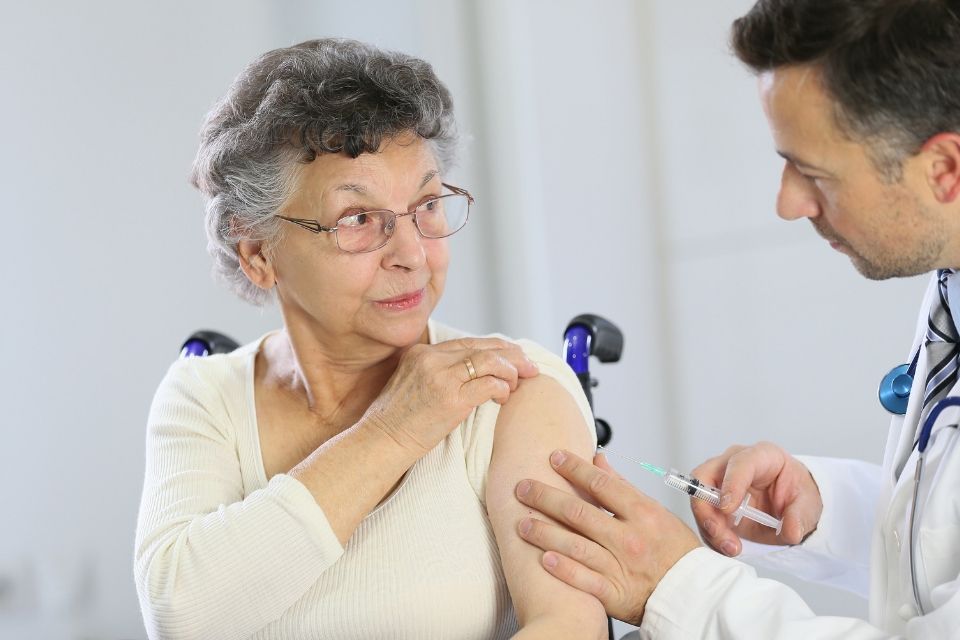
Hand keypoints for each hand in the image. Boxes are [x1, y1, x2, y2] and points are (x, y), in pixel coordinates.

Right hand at [365, 337, 538, 455]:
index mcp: (422, 352)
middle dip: (513, 355)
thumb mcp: (411, 383)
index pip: (469, 342)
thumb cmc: (397, 420)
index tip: (513, 356)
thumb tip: (469, 370)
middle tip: (531, 367)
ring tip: (519, 383)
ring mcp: (442, 378)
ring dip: (511, 371)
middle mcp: (432, 359)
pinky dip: (503, 388)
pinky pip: (490, 384)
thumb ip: (435, 370)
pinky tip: (504, 397)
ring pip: (491, 361)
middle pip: (484, 347)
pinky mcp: (451, 399)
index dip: (497, 347)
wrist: (381, 442)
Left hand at [515, 450, 699, 625]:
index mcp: (643, 514)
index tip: (554, 457)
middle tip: (523, 487)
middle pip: (580, 513)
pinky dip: (563, 569)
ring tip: (522, 522)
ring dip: (544, 532)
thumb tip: (598, 460)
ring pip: (576, 546)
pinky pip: (584, 580)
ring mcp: (621, 567)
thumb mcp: (656, 512)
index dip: (574, 468)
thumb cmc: (675, 551)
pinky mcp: (615, 593)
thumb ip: (623, 487)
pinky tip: (543, 558)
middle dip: (546, 497)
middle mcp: (630, 539)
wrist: (693, 594)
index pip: (601, 485)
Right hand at [689, 441, 821, 555]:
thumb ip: (800, 517)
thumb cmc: (797, 494)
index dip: (731, 484)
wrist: (791, 505)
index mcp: (761, 456)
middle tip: (719, 531)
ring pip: (699, 498)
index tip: (728, 509)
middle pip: (704, 476)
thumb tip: (790, 531)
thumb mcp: (808, 505)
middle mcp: (734, 463)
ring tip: (731, 547)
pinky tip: (727, 546)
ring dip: (709, 525)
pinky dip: (711, 534)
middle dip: (707, 506)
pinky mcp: (713, 501)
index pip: (739, 462)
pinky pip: (703, 516)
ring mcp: (720, 481)